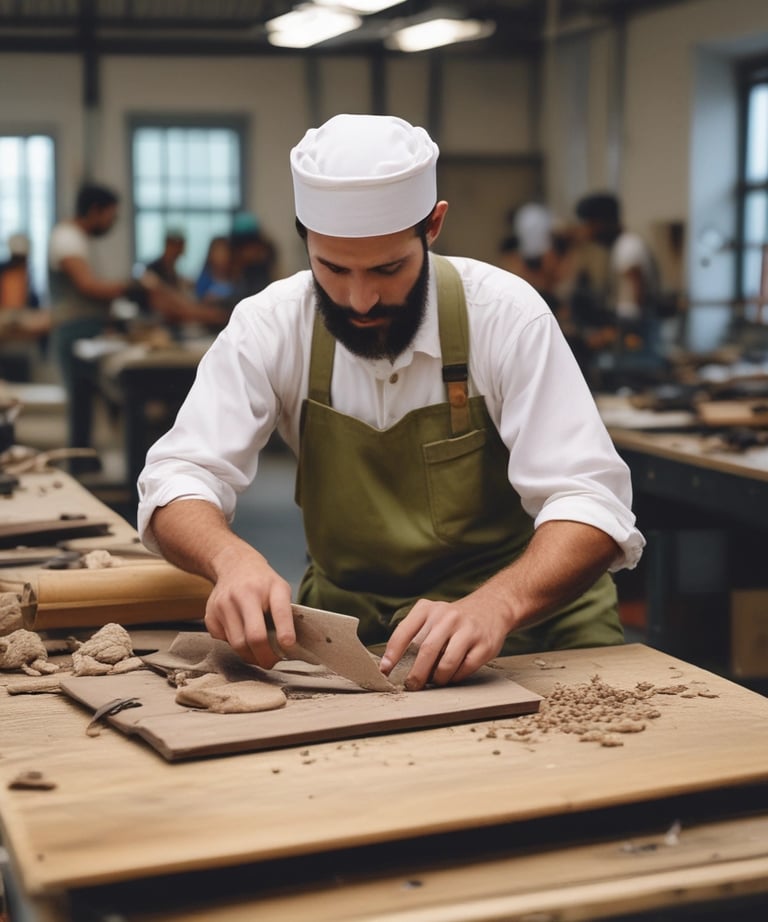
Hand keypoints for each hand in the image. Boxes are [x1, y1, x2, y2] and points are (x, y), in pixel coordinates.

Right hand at [204, 545, 293, 669]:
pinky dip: (234, 646)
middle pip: (254, 636)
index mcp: (269, 586)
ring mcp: (224, 604)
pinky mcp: (210, 614)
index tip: (288, 647)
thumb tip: (289, 648)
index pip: (279, 611)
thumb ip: (286, 614)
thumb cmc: (263, 583)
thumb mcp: (280, 589)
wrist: (234, 565)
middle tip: (272, 663)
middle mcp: (245, 594)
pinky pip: (223, 641)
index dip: (285, 632)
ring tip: (259, 655)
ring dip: (250, 656)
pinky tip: (241, 637)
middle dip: (265, 656)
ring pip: (237, 644)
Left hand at [379, 594, 510, 690]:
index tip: (385, 670)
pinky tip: (452, 676)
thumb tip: (392, 664)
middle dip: (416, 674)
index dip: (393, 653)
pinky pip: (465, 668)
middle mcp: (448, 617)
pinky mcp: (484, 644)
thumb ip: (414, 633)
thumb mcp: (431, 615)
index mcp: (429, 609)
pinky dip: (455, 677)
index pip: (405, 632)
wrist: (491, 607)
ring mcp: (467, 630)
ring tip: (435, 681)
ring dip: (437, 679)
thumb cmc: (453, 619)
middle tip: (412, 685)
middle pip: (426, 651)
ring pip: (446, 663)